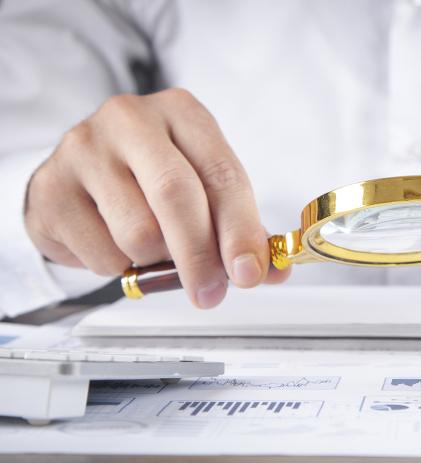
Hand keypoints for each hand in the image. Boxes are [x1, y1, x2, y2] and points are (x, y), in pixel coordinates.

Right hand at [24, 88, 290, 308]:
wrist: (75, 177)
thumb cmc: (148, 181)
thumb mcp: (202, 191)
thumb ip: (240, 229)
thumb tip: (273, 271)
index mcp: (182, 114)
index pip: (222, 174)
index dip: (241, 230)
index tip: (250, 272)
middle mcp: (131, 119)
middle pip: (176, 196)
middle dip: (201, 256)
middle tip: (211, 293)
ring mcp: (84, 149)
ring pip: (138, 232)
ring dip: (155, 260)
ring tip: (152, 249)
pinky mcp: (51, 187)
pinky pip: (101, 253)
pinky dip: (119, 268)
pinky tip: (114, 245)